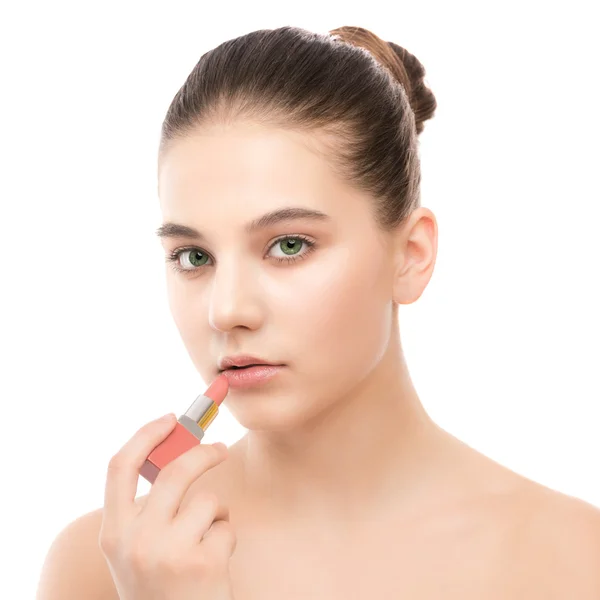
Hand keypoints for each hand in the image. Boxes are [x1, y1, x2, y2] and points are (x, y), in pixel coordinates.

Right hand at [99, 414, 236, 599]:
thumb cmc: (161, 586)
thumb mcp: (137, 549)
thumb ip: (149, 508)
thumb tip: (180, 451)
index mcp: (112, 533)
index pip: (119, 467)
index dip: (145, 436)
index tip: (170, 419)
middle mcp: (135, 541)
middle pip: (174, 471)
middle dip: (203, 453)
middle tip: (219, 448)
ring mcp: (167, 553)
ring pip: (207, 501)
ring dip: (215, 515)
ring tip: (205, 543)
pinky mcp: (201, 564)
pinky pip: (225, 527)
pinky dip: (225, 538)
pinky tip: (213, 566)